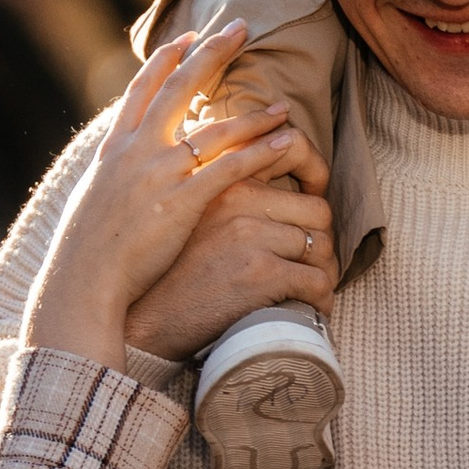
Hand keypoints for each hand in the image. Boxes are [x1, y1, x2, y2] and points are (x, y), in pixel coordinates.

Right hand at [23, 29, 301, 371]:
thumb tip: (121, 174)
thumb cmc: (86, 254)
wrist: (81, 283)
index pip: (142, 88)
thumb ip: (114, 179)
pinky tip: (286, 144)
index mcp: (113, 148)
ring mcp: (159, 173)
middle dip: (212, 53)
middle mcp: (136, 151)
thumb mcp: (94, 202)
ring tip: (284, 105)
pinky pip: (231, 169)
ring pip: (215, 130)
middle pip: (179, 88)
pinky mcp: (181, 201)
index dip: (167, 59)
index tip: (189, 36)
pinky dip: (261, 153)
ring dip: (253, 115)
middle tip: (240, 27)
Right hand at [125, 159, 336, 363]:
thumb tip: (284, 191)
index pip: (292, 147)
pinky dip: (320, 300)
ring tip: (310, 293)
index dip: (315, 170)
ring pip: (321, 247)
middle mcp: (236, 198)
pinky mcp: (259, 271)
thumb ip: (230, 197)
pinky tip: (309, 310)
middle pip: (317, 210)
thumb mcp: (193, 218)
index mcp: (224, 180)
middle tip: (311, 266)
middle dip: (320, 242)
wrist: (147, 322)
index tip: (315, 195)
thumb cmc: (174, 275)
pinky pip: (317, 281)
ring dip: (321, 275)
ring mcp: (249, 234)